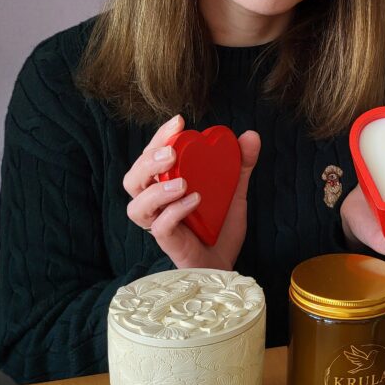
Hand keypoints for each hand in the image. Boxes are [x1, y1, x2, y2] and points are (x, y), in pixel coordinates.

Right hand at [124, 114, 260, 269]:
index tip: (179, 122)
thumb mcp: (233, 190)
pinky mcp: (168, 242)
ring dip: (157, 190)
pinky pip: (161, 227)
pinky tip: (195, 201)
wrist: (225, 262)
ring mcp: (159, 224)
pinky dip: (176, 211)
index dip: (159, 138)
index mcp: (164, 185)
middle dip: (148, 161)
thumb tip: (251, 135)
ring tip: (183, 183)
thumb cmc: (219, 226)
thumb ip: (241, 164)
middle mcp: (155, 204)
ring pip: (137, 206)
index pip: (150, 157)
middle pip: (133, 179)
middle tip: (172, 153)